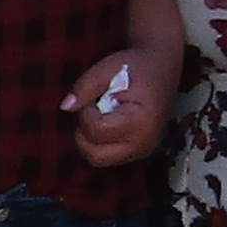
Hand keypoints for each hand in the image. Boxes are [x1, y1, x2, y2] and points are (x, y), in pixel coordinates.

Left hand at [64, 48, 168, 167]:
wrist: (161, 69)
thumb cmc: (135, 66)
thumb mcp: (107, 68)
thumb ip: (84, 86)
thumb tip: (65, 107)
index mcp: (141, 122)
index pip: (97, 131)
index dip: (86, 113)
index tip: (95, 96)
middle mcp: (145, 144)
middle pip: (95, 156)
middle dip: (84, 132)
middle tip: (93, 109)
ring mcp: (143, 151)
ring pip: (99, 159)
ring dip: (90, 139)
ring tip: (101, 114)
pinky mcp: (138, 153)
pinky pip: (107, 157)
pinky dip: (99, 142)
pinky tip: (107, 121)